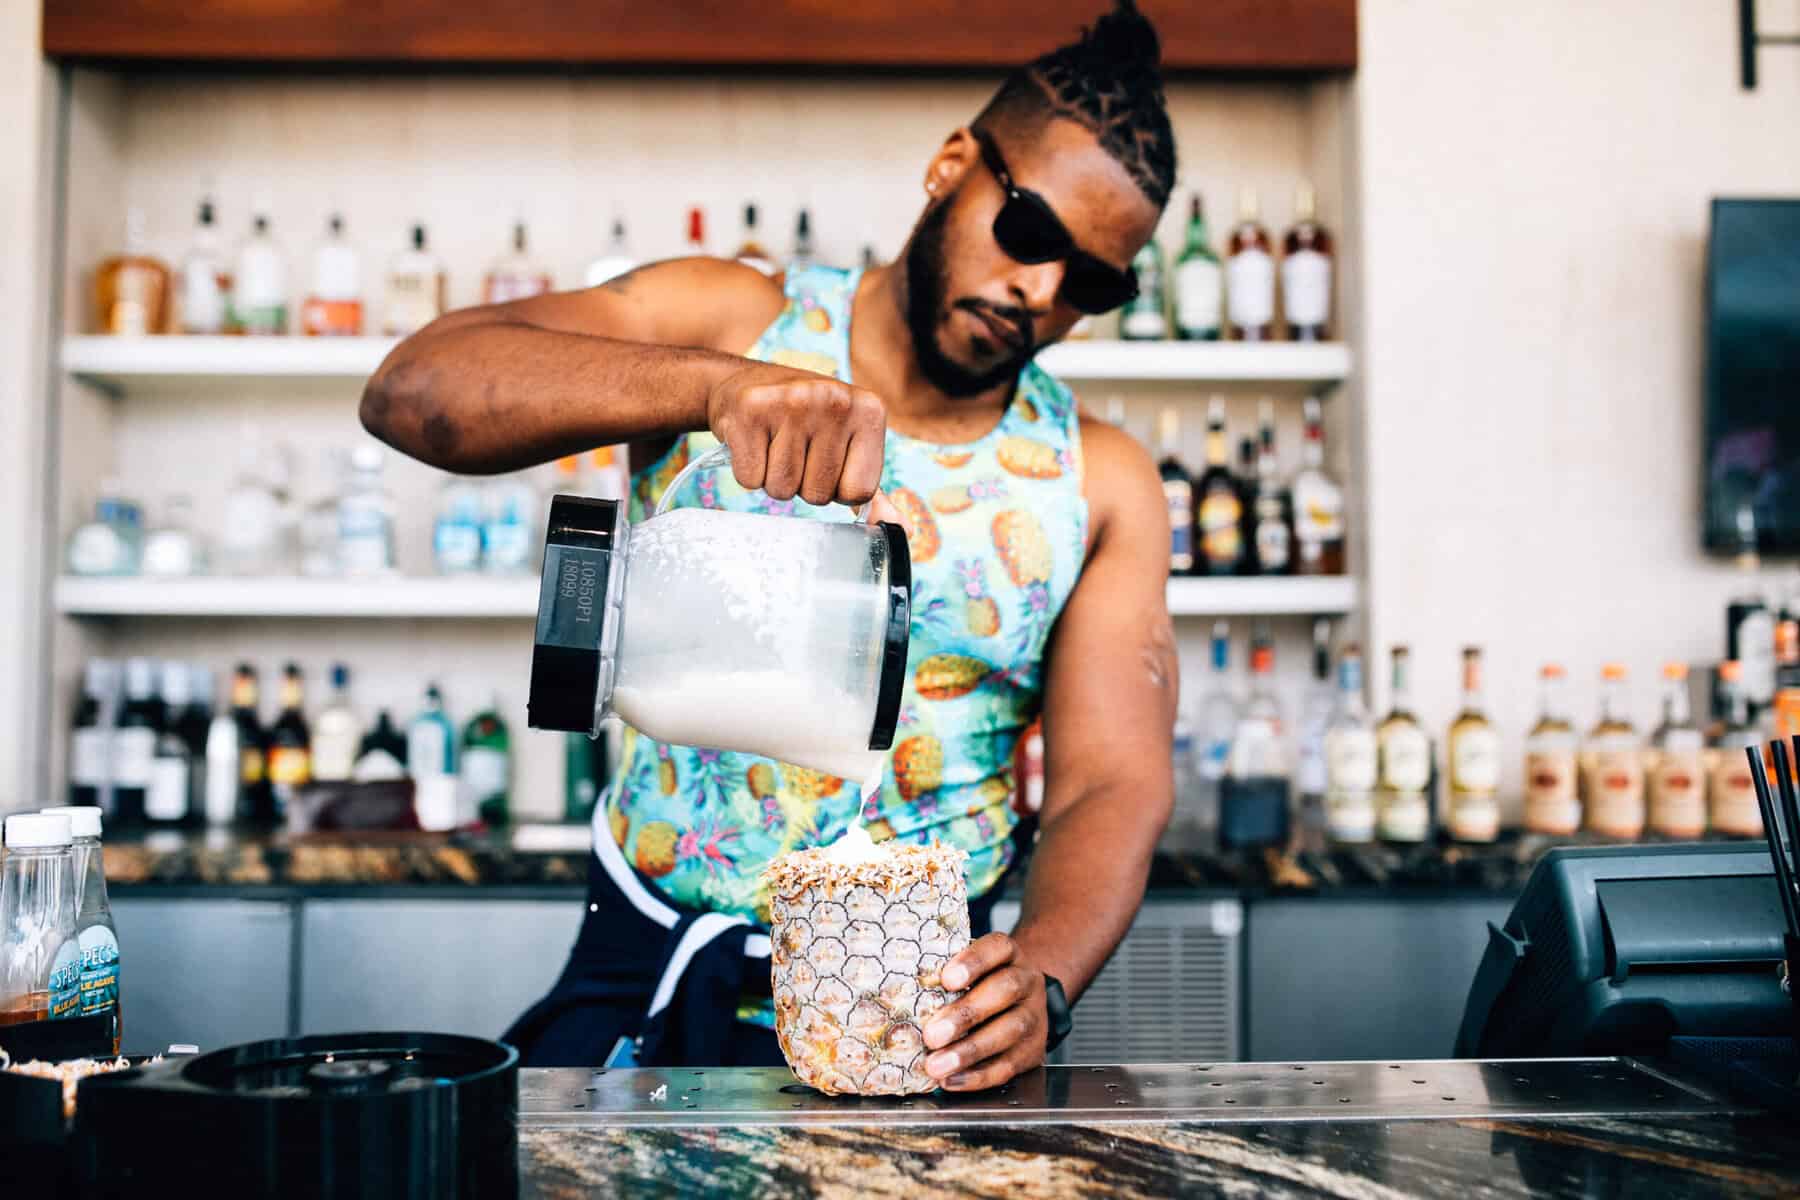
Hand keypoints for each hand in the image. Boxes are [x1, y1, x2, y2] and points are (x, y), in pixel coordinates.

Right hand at [705, 361, 885, 506]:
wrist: (748, 382)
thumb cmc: (805, 422)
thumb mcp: (847, 444)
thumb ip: (871, 488)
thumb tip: (902, 530)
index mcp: (869, 410)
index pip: (859, 493)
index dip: (837, 489)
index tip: (827, 461)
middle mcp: (835, 400)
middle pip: (818, 495)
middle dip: (803, 485)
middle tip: (796, 450)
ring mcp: (792, 401)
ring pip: (782, 490)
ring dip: (774, 478)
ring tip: (775, 445)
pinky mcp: (751, 409)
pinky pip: (750, 479)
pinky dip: (749, 471)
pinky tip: (754, 441)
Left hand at [921, 933, 1047, 1091]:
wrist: (1020, 1004)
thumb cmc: (981, 983)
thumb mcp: (969, 969)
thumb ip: (944, 976)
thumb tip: (898, 990)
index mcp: (1009, 954)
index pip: (998, 947)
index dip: (974, 962)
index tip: (947, 978)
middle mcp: (1027, 981)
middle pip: (1005, 990)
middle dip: (966, 1014)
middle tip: (932, 1034)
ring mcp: (1034, 1016)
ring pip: (1010, 1031)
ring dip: (970, 1051)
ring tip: (937, 1065)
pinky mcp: (1033, 1050)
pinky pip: (1009, 1065)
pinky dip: (978, 1076)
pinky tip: (952, 1080)